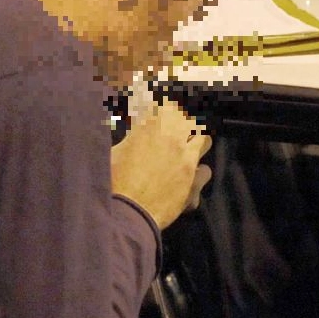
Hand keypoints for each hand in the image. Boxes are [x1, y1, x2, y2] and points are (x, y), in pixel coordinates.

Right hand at [111, 99, 211, 228]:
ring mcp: (187, 159)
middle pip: (190, 119)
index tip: (163, 111)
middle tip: (172, 135)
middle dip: (183, 125)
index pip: (168, 104)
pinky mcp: (194, 182)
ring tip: (183, 154)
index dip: (166, 108)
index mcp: (152, 125)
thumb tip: (137, 135)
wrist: (125, 213)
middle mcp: (174, 137)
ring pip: (205, 140)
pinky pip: (206, 171)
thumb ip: (132, 138)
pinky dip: (198, 175)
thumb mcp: (116, 152)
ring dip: (195, 145)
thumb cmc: (113, 181)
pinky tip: (188, 180)